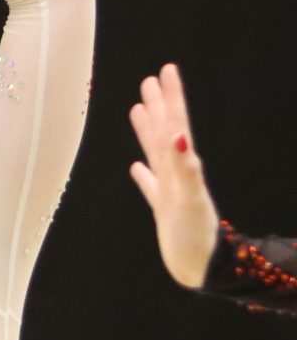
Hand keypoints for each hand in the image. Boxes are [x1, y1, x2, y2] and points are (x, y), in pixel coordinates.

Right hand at [127, 63, 220, 288]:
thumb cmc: (196, 237)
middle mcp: (178, 174)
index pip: (176, 124)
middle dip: (161, 105)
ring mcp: (171, 190)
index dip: (172, 98)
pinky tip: (136, 167)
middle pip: (167, 132)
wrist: (203, 269)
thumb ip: (184, 167)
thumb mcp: (189, 200)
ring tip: (139, 110)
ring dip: (149, 131)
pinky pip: (151, 186)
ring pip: (157, 154)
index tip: (166, 70)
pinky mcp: (165, 210)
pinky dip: (144, 174)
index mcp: (183, 168)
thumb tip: (178, 134)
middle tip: (152, 79)